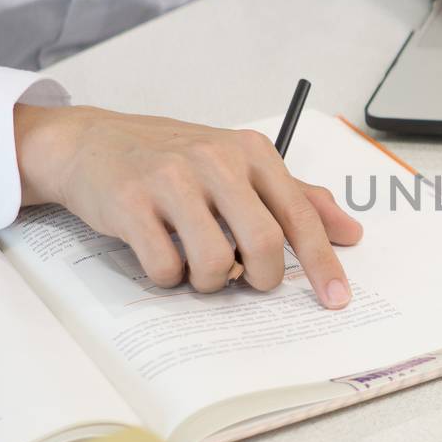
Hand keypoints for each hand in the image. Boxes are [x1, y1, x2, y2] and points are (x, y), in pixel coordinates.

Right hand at [13, 105, 362, 305]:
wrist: (91, 143)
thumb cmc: (173, 159)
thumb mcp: (240, 165)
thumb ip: (297, 198)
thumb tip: (351, 232)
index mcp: (251, 152)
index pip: (300, 214)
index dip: (322, 263)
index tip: (335, 299)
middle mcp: (215, 159)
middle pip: (263, 242)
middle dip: (262, 277)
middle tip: (249, 281)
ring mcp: (171, 179)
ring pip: (215, 261)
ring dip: (211, 281)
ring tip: (198, 265)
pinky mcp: (130, 202)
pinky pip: (165, 267)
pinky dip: (169, 278)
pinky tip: (162, 257)